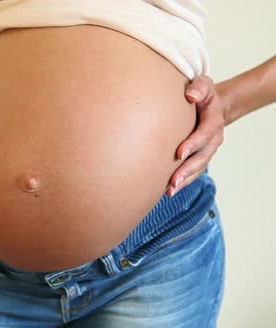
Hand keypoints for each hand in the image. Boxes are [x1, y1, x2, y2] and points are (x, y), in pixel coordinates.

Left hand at [167, 75, 227, 196]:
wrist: (208, 104)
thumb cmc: (200, 93)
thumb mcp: (202, 84)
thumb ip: (198, 87)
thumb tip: (190, 95)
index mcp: (213, 120)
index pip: (204, 134)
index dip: (193, 144)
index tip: (179, 153)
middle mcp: (213, 138)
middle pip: (202, 157)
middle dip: (188, 170)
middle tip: (173, 181)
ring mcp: (207, 149)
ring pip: (198, 167)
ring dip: (185, 180)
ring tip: (170, 191)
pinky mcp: (199, 156)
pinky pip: (193, 171)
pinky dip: (183, 181)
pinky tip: (168, 191)